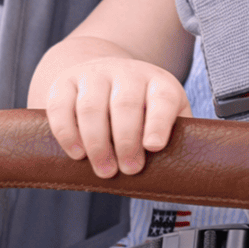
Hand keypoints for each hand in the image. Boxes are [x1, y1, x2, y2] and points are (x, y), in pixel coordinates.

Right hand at [44, 57, 190, 178]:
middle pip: (125, 104)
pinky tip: (77, 154)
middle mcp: (127, 73)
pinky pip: (61, 107)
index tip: (154, 146)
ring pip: (91, 107)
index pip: (162, 98)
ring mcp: (94, 75)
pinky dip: (67, 133)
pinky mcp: (65, 82)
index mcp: (158, 83)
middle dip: (126, 141)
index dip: (159, 123)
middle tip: (128, 170)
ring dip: (97, 143)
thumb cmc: (143, 108)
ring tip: (104, 169)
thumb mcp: (168, 114)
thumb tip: (187, 174)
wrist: (105, 74)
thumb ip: (177, 137)